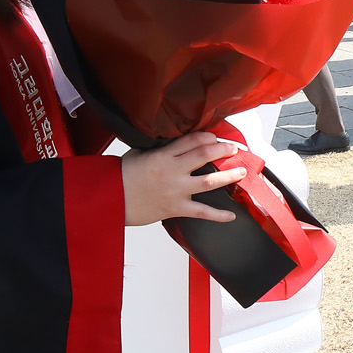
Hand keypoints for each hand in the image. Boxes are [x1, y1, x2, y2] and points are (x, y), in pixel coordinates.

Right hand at [120, 133, 250, 226]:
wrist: (111, 200)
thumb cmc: (121, 176)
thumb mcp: (140, 153)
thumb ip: (160, 149)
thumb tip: (178, 144)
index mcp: (163, 156)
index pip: (191, 141)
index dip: (207, 137)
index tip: (216, 137)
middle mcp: (172, 172)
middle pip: (204, 156)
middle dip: (222, 150)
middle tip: (234, 148)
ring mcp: (176, 191)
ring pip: (209, 182)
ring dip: (228, 176)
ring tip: (241, 172)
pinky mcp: (176, 209)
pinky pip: (201, 213)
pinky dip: (218, 215)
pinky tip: (231, 215)